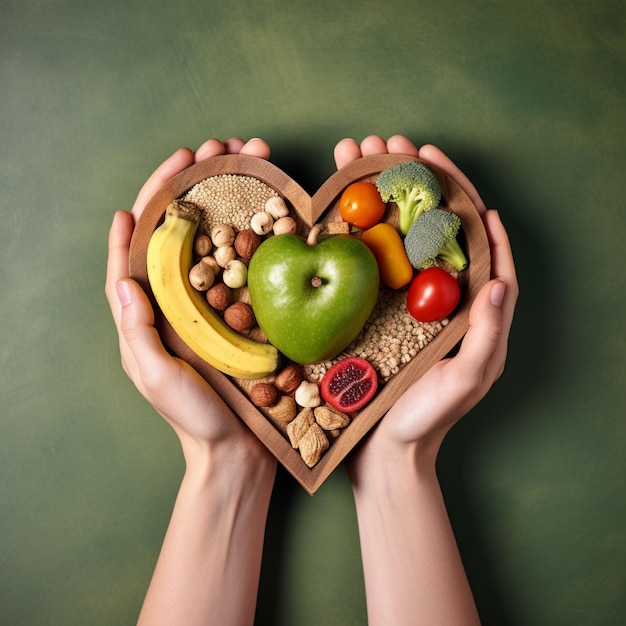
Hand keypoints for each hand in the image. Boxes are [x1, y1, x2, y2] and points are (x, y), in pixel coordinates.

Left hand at [105, 138, 275, 470]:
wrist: (240, 448)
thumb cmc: (195, 419)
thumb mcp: (158, 378)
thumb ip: (138, 333)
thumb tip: (122, 280)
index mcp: (150, 315)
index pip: (136, 255)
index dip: (143, 214)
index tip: (156, 182)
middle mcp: (181, 301)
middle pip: (182, 232)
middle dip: (195, 186)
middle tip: (217, 149)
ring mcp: (215, 302)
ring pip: (217, 238)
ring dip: (230, 197)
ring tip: (249, 160)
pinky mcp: (247, 309)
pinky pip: (249, 264)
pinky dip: (257, 232)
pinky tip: (271, 208)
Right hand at [335, 135, 517, 470]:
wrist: (382, 453)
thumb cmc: (426, 422)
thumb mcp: (465, 381)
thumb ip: (486, 334)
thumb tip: (498, 279)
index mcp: (469, 309)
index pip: (472, 240)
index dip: (457, 195)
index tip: (436, 161)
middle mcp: (437, 298)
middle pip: (427, 225)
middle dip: (408, 180)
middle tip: (385, 144)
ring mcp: (402, 303)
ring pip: (392, 236)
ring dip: (374, 194)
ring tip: (352, 157)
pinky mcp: (371, 313)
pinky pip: (363, 264)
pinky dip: (349, 231)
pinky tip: (332, 205)